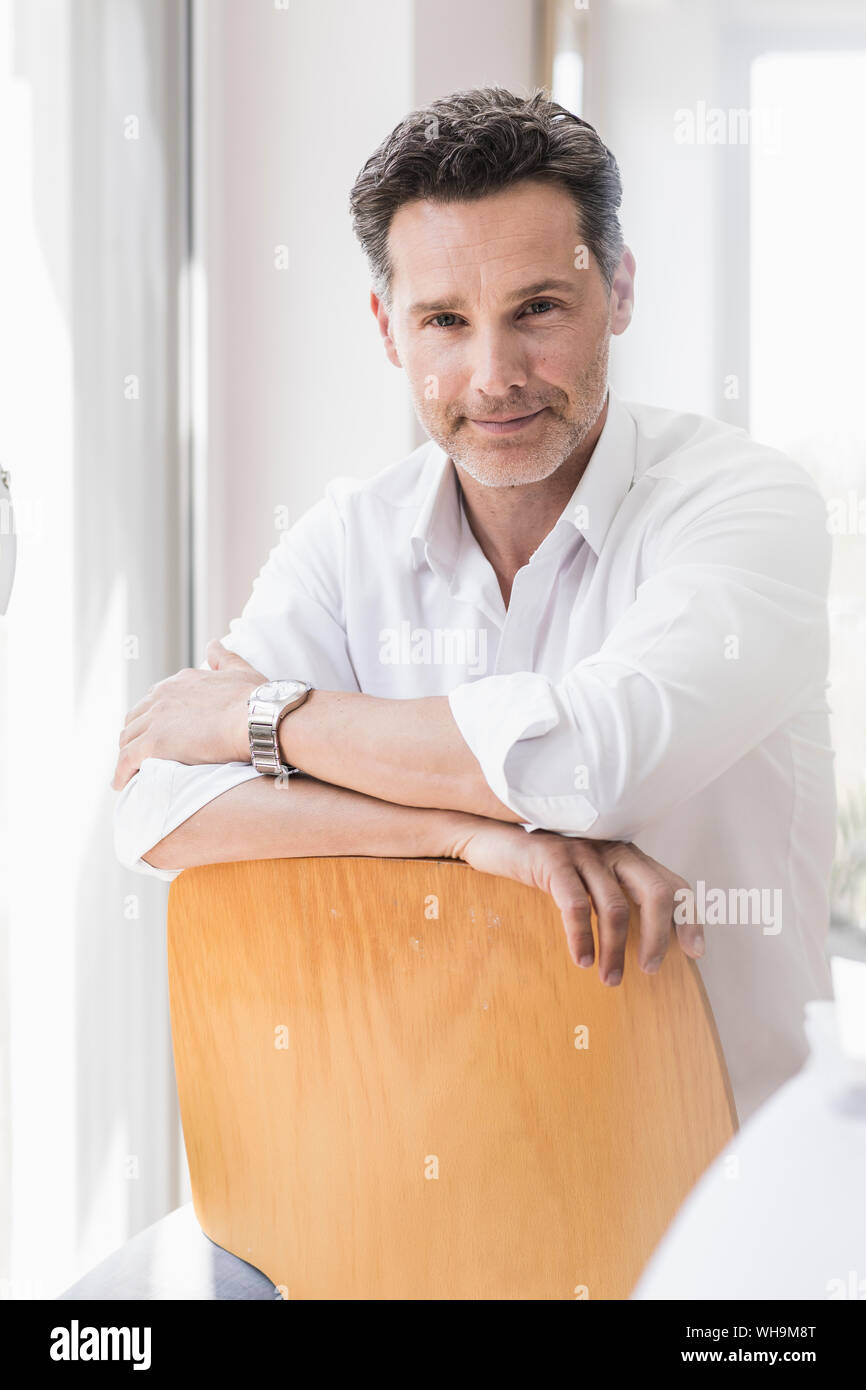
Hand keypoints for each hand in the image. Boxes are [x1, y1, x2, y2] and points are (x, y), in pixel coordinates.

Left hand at [112, 641, 265, 789]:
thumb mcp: (240, 671)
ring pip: (127, 739)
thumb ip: (224, 658)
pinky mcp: (152, 744)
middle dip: (136, 736)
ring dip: (127, 755)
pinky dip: (121, 773)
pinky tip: (122, 784)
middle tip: (142, 755)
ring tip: (132, 772)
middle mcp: (162, 696)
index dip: (155, 718)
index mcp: (181, 681)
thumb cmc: (257, 700)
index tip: (160, 733)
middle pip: (136, 718)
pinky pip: (126, 761)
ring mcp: (155, 719)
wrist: (258, 720)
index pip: (155, 700)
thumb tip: (214, 644)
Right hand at [444, 820, 702, 984]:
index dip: (690, 918)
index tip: (697, 953)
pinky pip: (576, 905)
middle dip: (660, 936)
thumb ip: (613, 897)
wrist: (495, 838)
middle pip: (657, 893)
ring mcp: (585, 853)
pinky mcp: (555, 860)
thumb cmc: (544, 868)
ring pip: (616, 906)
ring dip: (615, 950)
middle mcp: (613, 851)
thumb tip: (643, 944)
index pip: (673, 884)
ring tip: (609, 978)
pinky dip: (582, 937)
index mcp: (628, 857)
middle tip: (650, 969)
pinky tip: (582, 959)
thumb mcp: (587, 880)